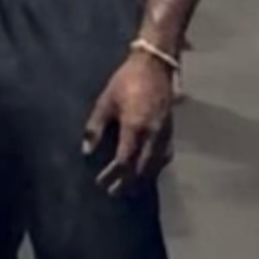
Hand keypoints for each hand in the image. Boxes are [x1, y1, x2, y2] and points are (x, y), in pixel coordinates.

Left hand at [82, 48, 174, 195]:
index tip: (101, 182)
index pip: (124, 161)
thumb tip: (87, 150)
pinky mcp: (171, 130)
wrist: (155, 65)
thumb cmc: (126, 80)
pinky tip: (149, 172)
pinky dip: (156, 168)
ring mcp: (165, 133)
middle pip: (142, 168)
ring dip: (143, 180)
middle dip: (128, 183)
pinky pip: (165, 156)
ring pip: (156, 165)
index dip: (112, 175)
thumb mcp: (105, 101)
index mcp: (135, 127)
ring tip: (132, 190)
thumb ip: (95, 127)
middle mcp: (153, 134)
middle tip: (116, 193)